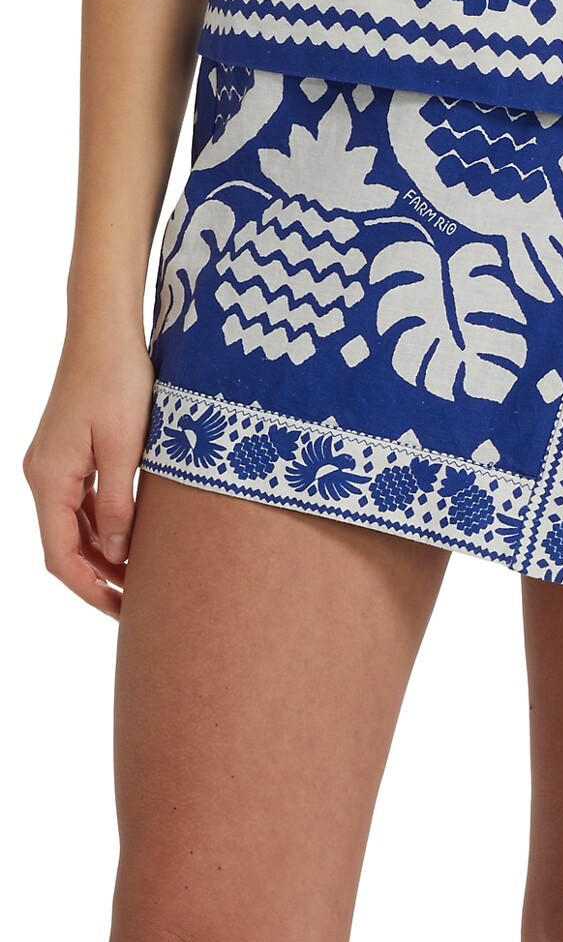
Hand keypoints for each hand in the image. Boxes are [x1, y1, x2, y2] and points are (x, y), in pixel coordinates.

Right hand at [23, 328, 154, 616]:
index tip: (122, 612)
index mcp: (49, 478)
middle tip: (139, 604)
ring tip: (140, 577)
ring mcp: (53, 462)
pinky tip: (131, 537)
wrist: (105, 329)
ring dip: (102, 553)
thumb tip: (116, 554)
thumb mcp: (125, 447)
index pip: (60, 556)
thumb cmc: (118, 380)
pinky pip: (80, 501)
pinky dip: (101, 525)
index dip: (90, 589)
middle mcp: (42, 474)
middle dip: (98, 578)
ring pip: (72, 525)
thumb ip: (118, 504)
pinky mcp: (68, 450)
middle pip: (63, 545)